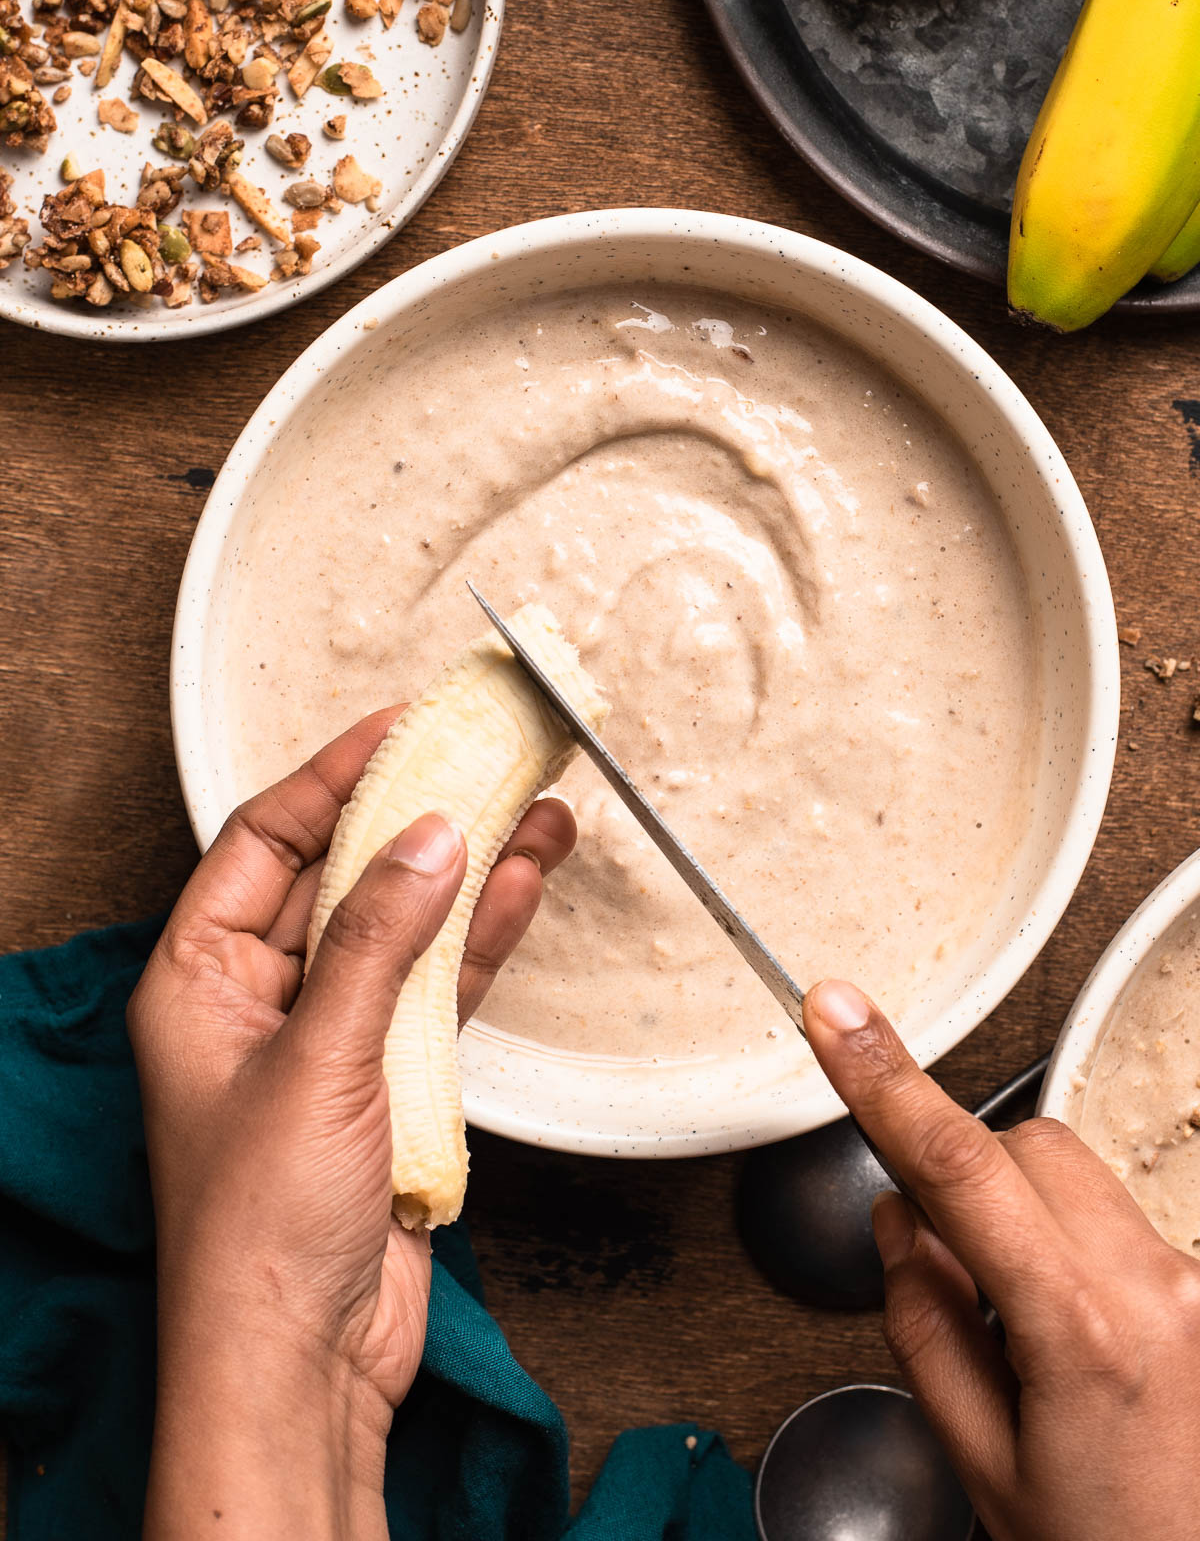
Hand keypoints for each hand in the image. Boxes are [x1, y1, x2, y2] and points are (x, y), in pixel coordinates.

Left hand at [128, 708, 574, 1539]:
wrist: (304, 1359)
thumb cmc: (259, 1228)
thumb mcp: (319, 1058)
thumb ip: (379, 939)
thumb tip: (429, 835)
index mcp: (198, 977)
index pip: (265, 839)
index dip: (333, 775)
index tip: (401, 726)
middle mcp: (258, 995)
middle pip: (343, 872)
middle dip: (416, 813)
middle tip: (483, 752)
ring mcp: (329, 1034)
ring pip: (404, 923)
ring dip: (469, 868)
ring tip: (535, 804)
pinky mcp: (388, 1076)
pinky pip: (438, 983)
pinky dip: (483, 936)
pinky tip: (526, 883)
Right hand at [803, 978, 1199, 1540]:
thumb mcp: (981, 1459)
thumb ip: (924, 1322)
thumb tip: (902, 1219)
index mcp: (1083, 1329)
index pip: (959, 1165)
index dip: (885, 1081)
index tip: (837, 1016)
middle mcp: (1157, 1287)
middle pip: (1026, 1147)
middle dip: (967, 1176)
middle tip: (948, 1269)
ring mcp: (1194, 1283)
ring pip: (1073, 1175)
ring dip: (1022, 1214)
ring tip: (1025, 1328)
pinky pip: (1116, 1219)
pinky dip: (1070, 1246)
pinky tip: (1074, 1338)